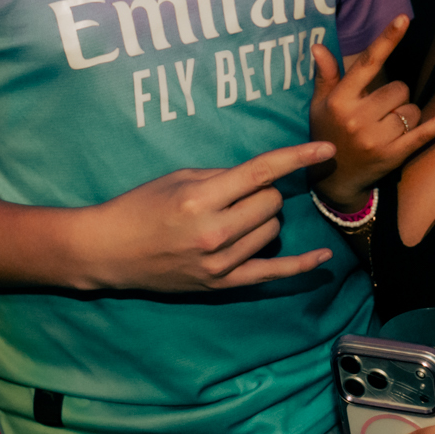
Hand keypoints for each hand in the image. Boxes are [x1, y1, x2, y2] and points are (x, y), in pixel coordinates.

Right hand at [72, 139, 336, 291]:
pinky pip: (272, 274)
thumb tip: (265, 177)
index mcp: (200, 200)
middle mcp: (213, 234)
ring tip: (234, 217)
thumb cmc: (140, 206)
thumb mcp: (178, 178)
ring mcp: (218, 263)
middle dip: (263, 192)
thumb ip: (223, 176)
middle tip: (237, 193)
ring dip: (263, 219)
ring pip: (272, 232)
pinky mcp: (220, 284)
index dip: (297, 157)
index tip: (325, 149)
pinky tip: (324, 257)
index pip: (261, 173)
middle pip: (270, 204)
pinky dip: (300, 266)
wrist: (109, 251)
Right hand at [308, 15, 434, 207]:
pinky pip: (426, 132)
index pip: (367, 64)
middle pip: (398, 88)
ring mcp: (378, 138)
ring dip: (406, 113)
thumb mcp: (318, 105)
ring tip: (387, 128)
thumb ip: (325, 76)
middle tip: (379, 111)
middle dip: (395, 95)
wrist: (334, 181)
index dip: (387, 40)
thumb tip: (318, 46)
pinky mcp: (395, 155)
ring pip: (411, 109)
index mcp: (340, 101)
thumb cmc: (328, 134)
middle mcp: (358, 118)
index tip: (403, 19)